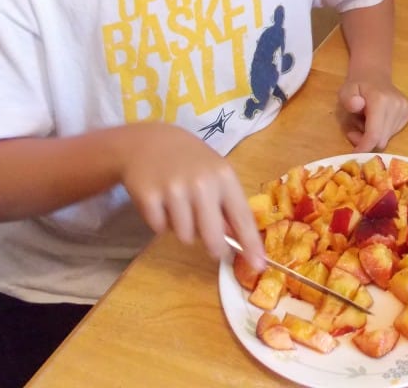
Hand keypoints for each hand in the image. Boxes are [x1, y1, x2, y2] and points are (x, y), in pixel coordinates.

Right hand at [116, 123, 264, 271]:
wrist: (148, 142)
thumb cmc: (190, 161)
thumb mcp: (215, 173)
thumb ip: (227, 204)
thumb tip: (238, 240)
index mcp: (224, 177)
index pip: (242, 217)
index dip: (251, 244)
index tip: (259, 264)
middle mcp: (202, 184)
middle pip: (213, 236)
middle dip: (215, 248)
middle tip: (214, 247)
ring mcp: (174, 190)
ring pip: (186, 236)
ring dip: (184, 230)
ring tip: (179, 208)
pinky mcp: (149, 197)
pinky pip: (160, 229)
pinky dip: (161, 223)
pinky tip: (161, 203)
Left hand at [337, 78, 407, 152]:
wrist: (374, 74)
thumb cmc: (357, 85)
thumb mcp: (345, 90)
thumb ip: (348, 99)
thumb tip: (357, 105)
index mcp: (381, 100)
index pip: (375, 133)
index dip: (364, 146)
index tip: (354, 153)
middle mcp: (397, 105)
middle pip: (381, 139)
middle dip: (366, 141)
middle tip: (354, 131)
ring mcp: (406, 108)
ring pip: (387, 138)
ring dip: (374, 135)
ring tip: (366, 121)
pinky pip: (394, 132)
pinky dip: (383, 131)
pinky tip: (377, 119)